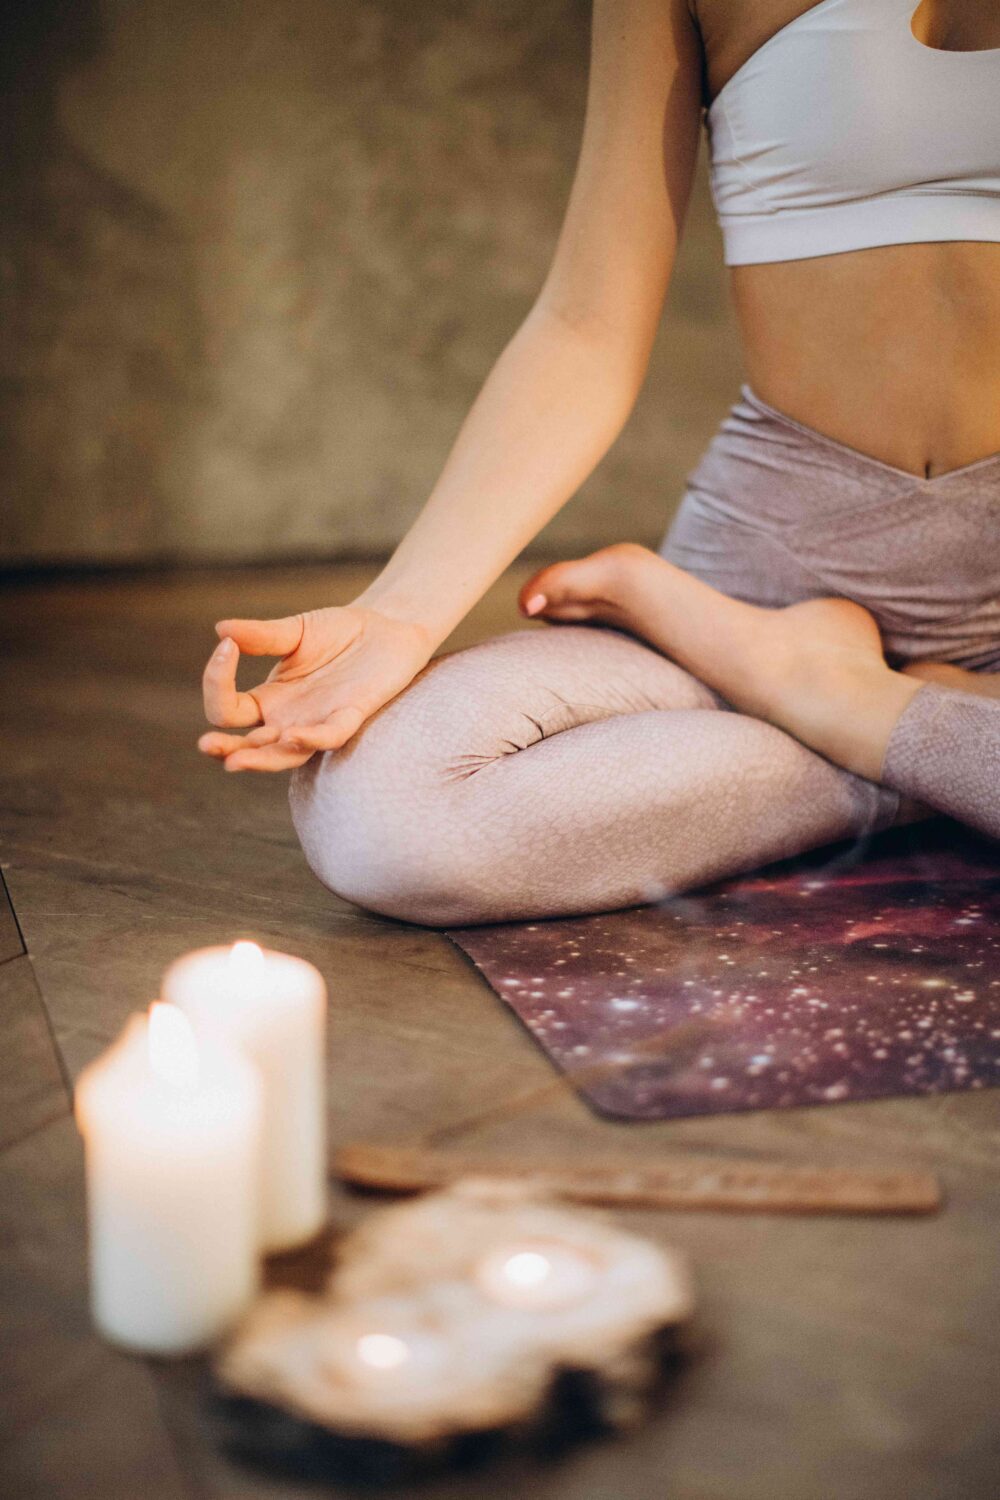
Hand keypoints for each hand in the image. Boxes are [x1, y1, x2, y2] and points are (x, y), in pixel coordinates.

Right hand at [198, 605, 433, 771]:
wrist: (386, 629)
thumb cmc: (340, 633)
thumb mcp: (295, 630)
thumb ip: (262, 635)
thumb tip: (220, 629)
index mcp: (268, 699)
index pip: (227, 709)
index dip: (217, 682)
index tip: (226, 647)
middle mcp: (288, 719)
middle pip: (249, 745)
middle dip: (225, 748)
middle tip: (206, 745)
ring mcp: (318, 722)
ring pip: (284, 755)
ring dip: (260, 759)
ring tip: (234, 761)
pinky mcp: (351, 716)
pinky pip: (330, 736)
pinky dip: (312, 739)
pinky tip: (292, 735)